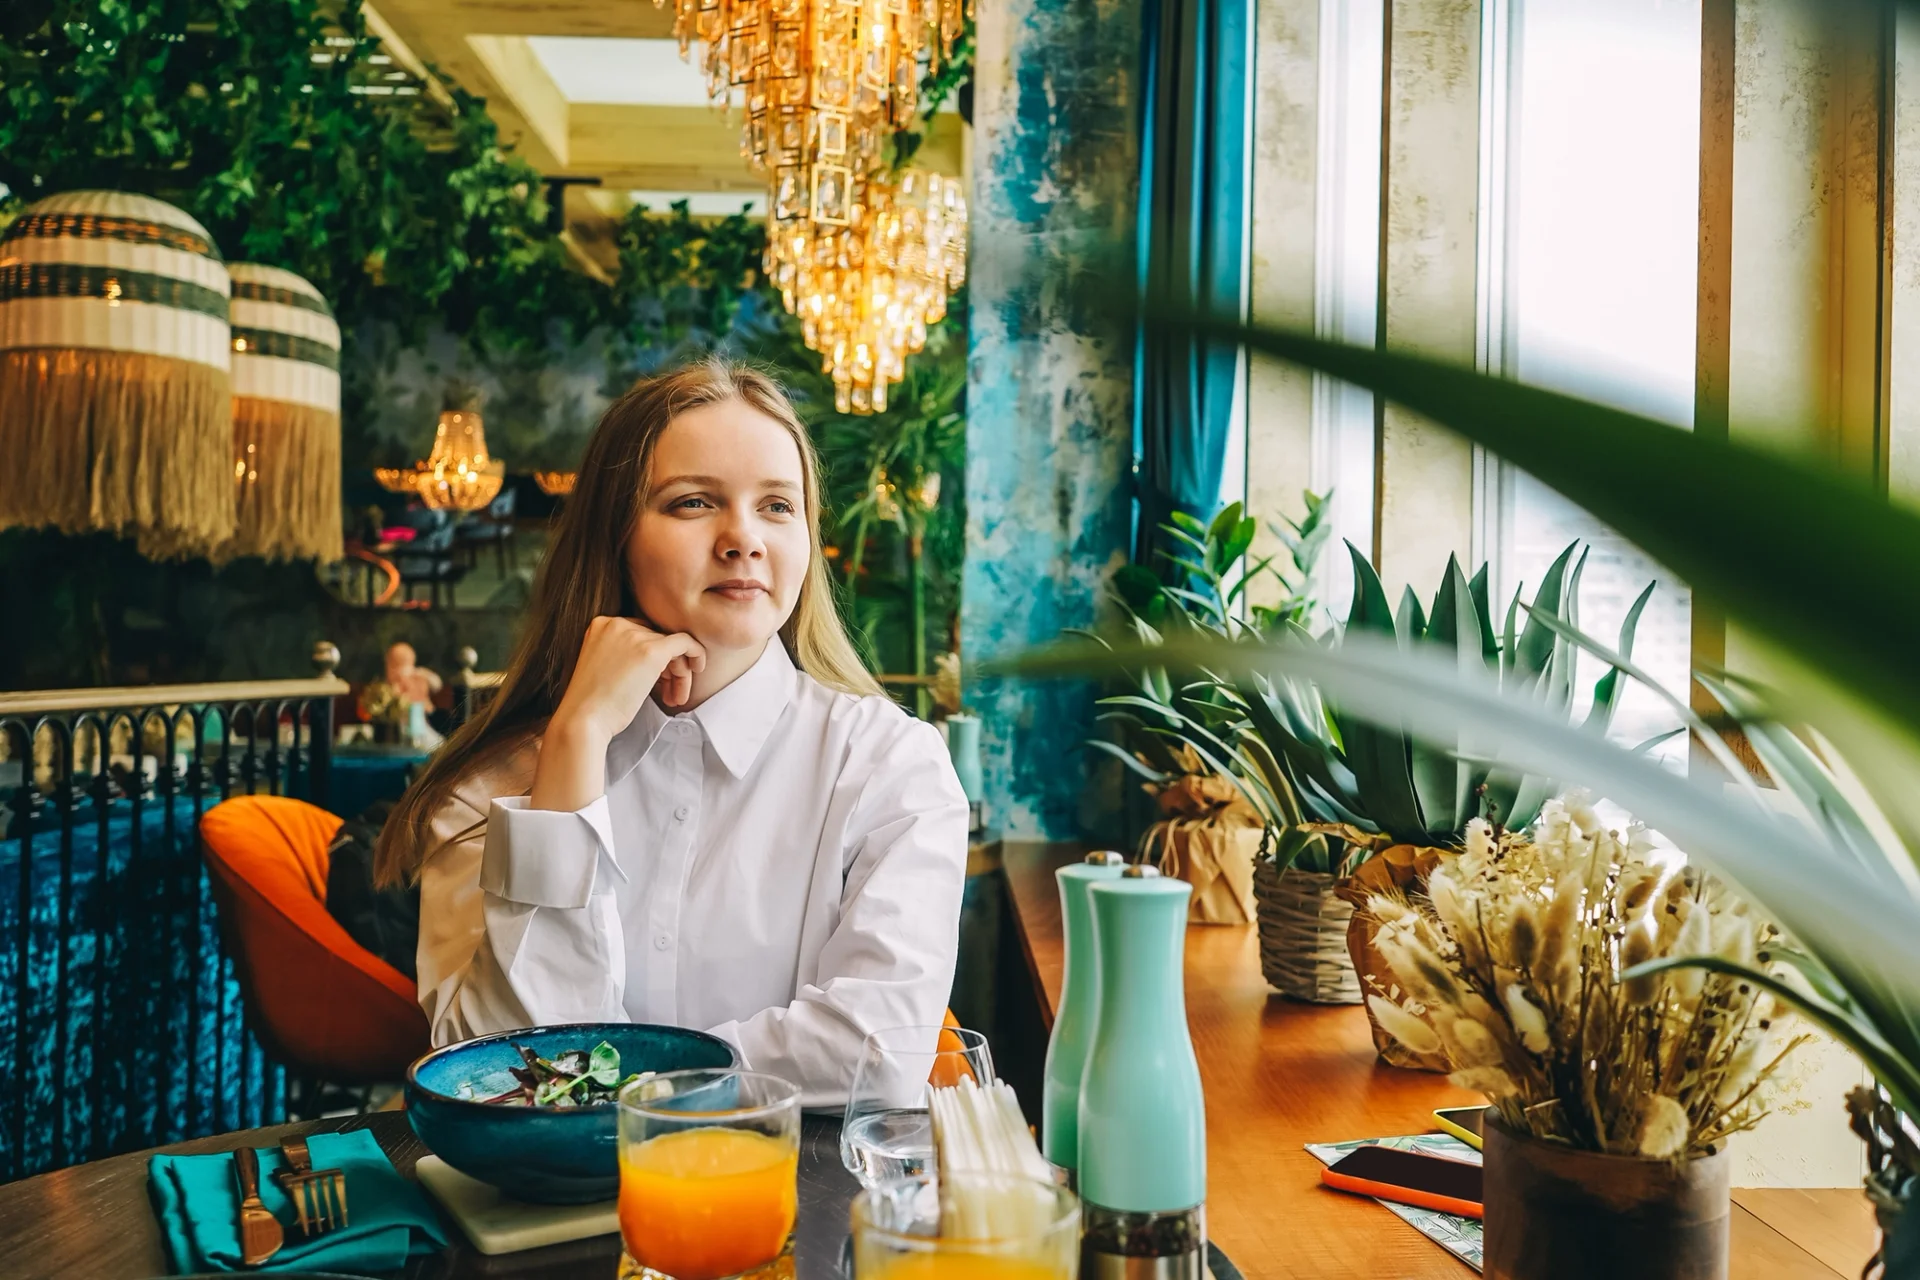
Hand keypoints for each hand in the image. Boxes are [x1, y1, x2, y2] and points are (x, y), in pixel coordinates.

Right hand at [532, 618, 705, 811]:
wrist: (583, 719)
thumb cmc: (592, 705)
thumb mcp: (604, 667)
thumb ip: (624, 655)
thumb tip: (659, 660)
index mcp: (601, 625)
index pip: (640, 633)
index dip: (653, 657)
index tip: (658, 681)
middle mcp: (617, 623)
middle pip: (656, 638)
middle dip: (668, 667)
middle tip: (671, 693)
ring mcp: (634, 635)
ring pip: (671, 644)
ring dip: (678, 672)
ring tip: (675, 698)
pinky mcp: (651, 651)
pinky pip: (685, 642)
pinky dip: (696, 654)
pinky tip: (697, 670)